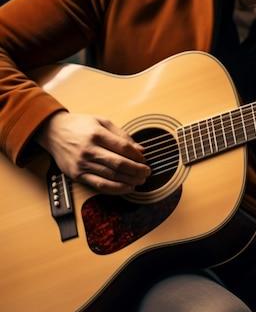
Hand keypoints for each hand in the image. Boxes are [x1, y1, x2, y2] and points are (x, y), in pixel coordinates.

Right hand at [35, 111, 150, 193]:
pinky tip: (126, 188)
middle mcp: (89, 150)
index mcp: (96, 134)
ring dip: (129, 181)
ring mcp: (83, 164)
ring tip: (140, 181)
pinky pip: (100, 185)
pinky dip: (116, 189)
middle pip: (119, 164)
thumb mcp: (101, 122)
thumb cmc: (79, 126)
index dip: (137, 156)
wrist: (52, 132)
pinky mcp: (78, 175)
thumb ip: (122, 136)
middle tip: (147, 173)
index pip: (123, 148)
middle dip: (137, 170)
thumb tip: (141, 150)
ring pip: (111, 176)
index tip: (145, 160)